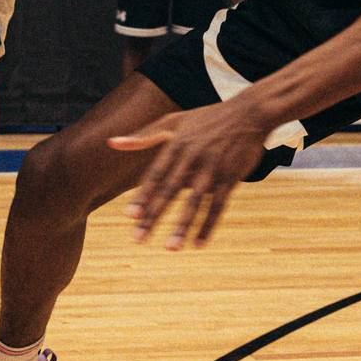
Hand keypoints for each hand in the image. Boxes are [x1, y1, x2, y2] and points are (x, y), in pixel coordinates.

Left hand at [109, 98, 271, 248]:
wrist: (249, 112)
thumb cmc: (207, 118)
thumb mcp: (174, 121)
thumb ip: (143, 136)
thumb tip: (111, 143)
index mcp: (177, 144)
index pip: (155, 175)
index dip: (142, 196)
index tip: (130, 216)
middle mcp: (193, 157)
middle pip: (170, 191)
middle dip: (154, 216)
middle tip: (139, 238)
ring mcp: (213, 168)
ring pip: (194, 202)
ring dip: (182, 226)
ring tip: (170, 248)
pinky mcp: (231, 177)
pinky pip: (218, 205)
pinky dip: (208, 225)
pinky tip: (198, 244)